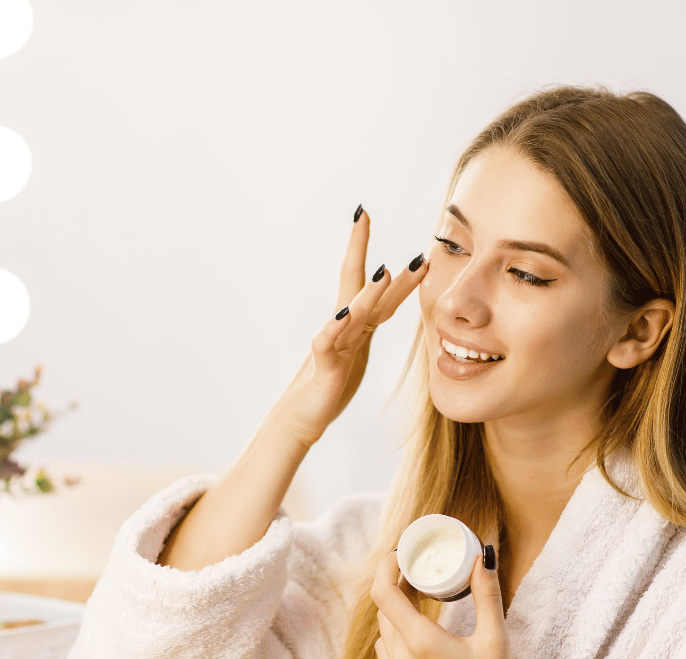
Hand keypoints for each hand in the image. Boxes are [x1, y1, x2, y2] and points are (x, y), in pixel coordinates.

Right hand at [274, 209, 427, 446]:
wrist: (300, 417)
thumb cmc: (329, 387)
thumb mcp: (356, 354)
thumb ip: (364, 328)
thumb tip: (379, 306)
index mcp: (355, 325)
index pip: (370, 284)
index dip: (385, 253)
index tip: (375, 221)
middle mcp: (343, 328)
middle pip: (359, 286)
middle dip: (360, 249)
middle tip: (363, 215)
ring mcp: (333, 346)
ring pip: (352, 315)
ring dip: (369, 293)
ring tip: (384, 271)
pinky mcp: (326, 368)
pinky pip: (328, 345)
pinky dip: (335, 329)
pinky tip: (344, 315)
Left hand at [372, 547, 516, 658]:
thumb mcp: (494, 638)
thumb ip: (486, 594)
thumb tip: (483, 557)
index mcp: (420, 642)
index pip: (383, 593)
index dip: (386, 568)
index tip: (401, 555)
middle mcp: (399, 658)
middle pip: (383, 608)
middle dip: (397, 586)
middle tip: (418, 572)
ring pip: (384, 629)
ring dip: (396, 610)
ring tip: (420, 598)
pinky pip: (386, 650)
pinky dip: (396, 633)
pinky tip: (418, 630)